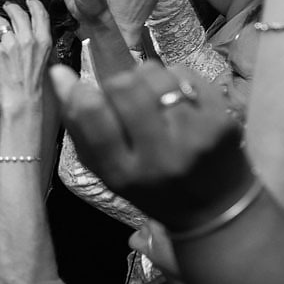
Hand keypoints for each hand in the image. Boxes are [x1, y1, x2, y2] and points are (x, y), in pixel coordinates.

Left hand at [0, 0, 51, 109]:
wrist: (22, 99)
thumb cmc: (31, 84)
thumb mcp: (42, 59)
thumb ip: (38, 44)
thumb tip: (30, 32)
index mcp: (43, 41)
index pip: (40, 14)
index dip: (33, 4)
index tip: (29, 1)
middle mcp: (28, 40)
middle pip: (18, 13)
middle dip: (10, 7)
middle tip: (6, 7)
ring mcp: (11, 45)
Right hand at [52, 62, 256, 232]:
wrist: (215, 209)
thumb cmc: (149, 186)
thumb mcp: (107, 171)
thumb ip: (80, 126)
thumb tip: (59, 73)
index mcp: (123, 173)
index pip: (93, 116)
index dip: (79, 93)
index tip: (81, 87)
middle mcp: (159, 157)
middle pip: (124, 86)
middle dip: (119, 83)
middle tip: (126, 97)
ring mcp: (196, 138)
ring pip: (156, 75)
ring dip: (148, 78)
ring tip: (154, 99)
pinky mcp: (223, 121)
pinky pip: (185, 74)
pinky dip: (175, 79)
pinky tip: (178, 100)